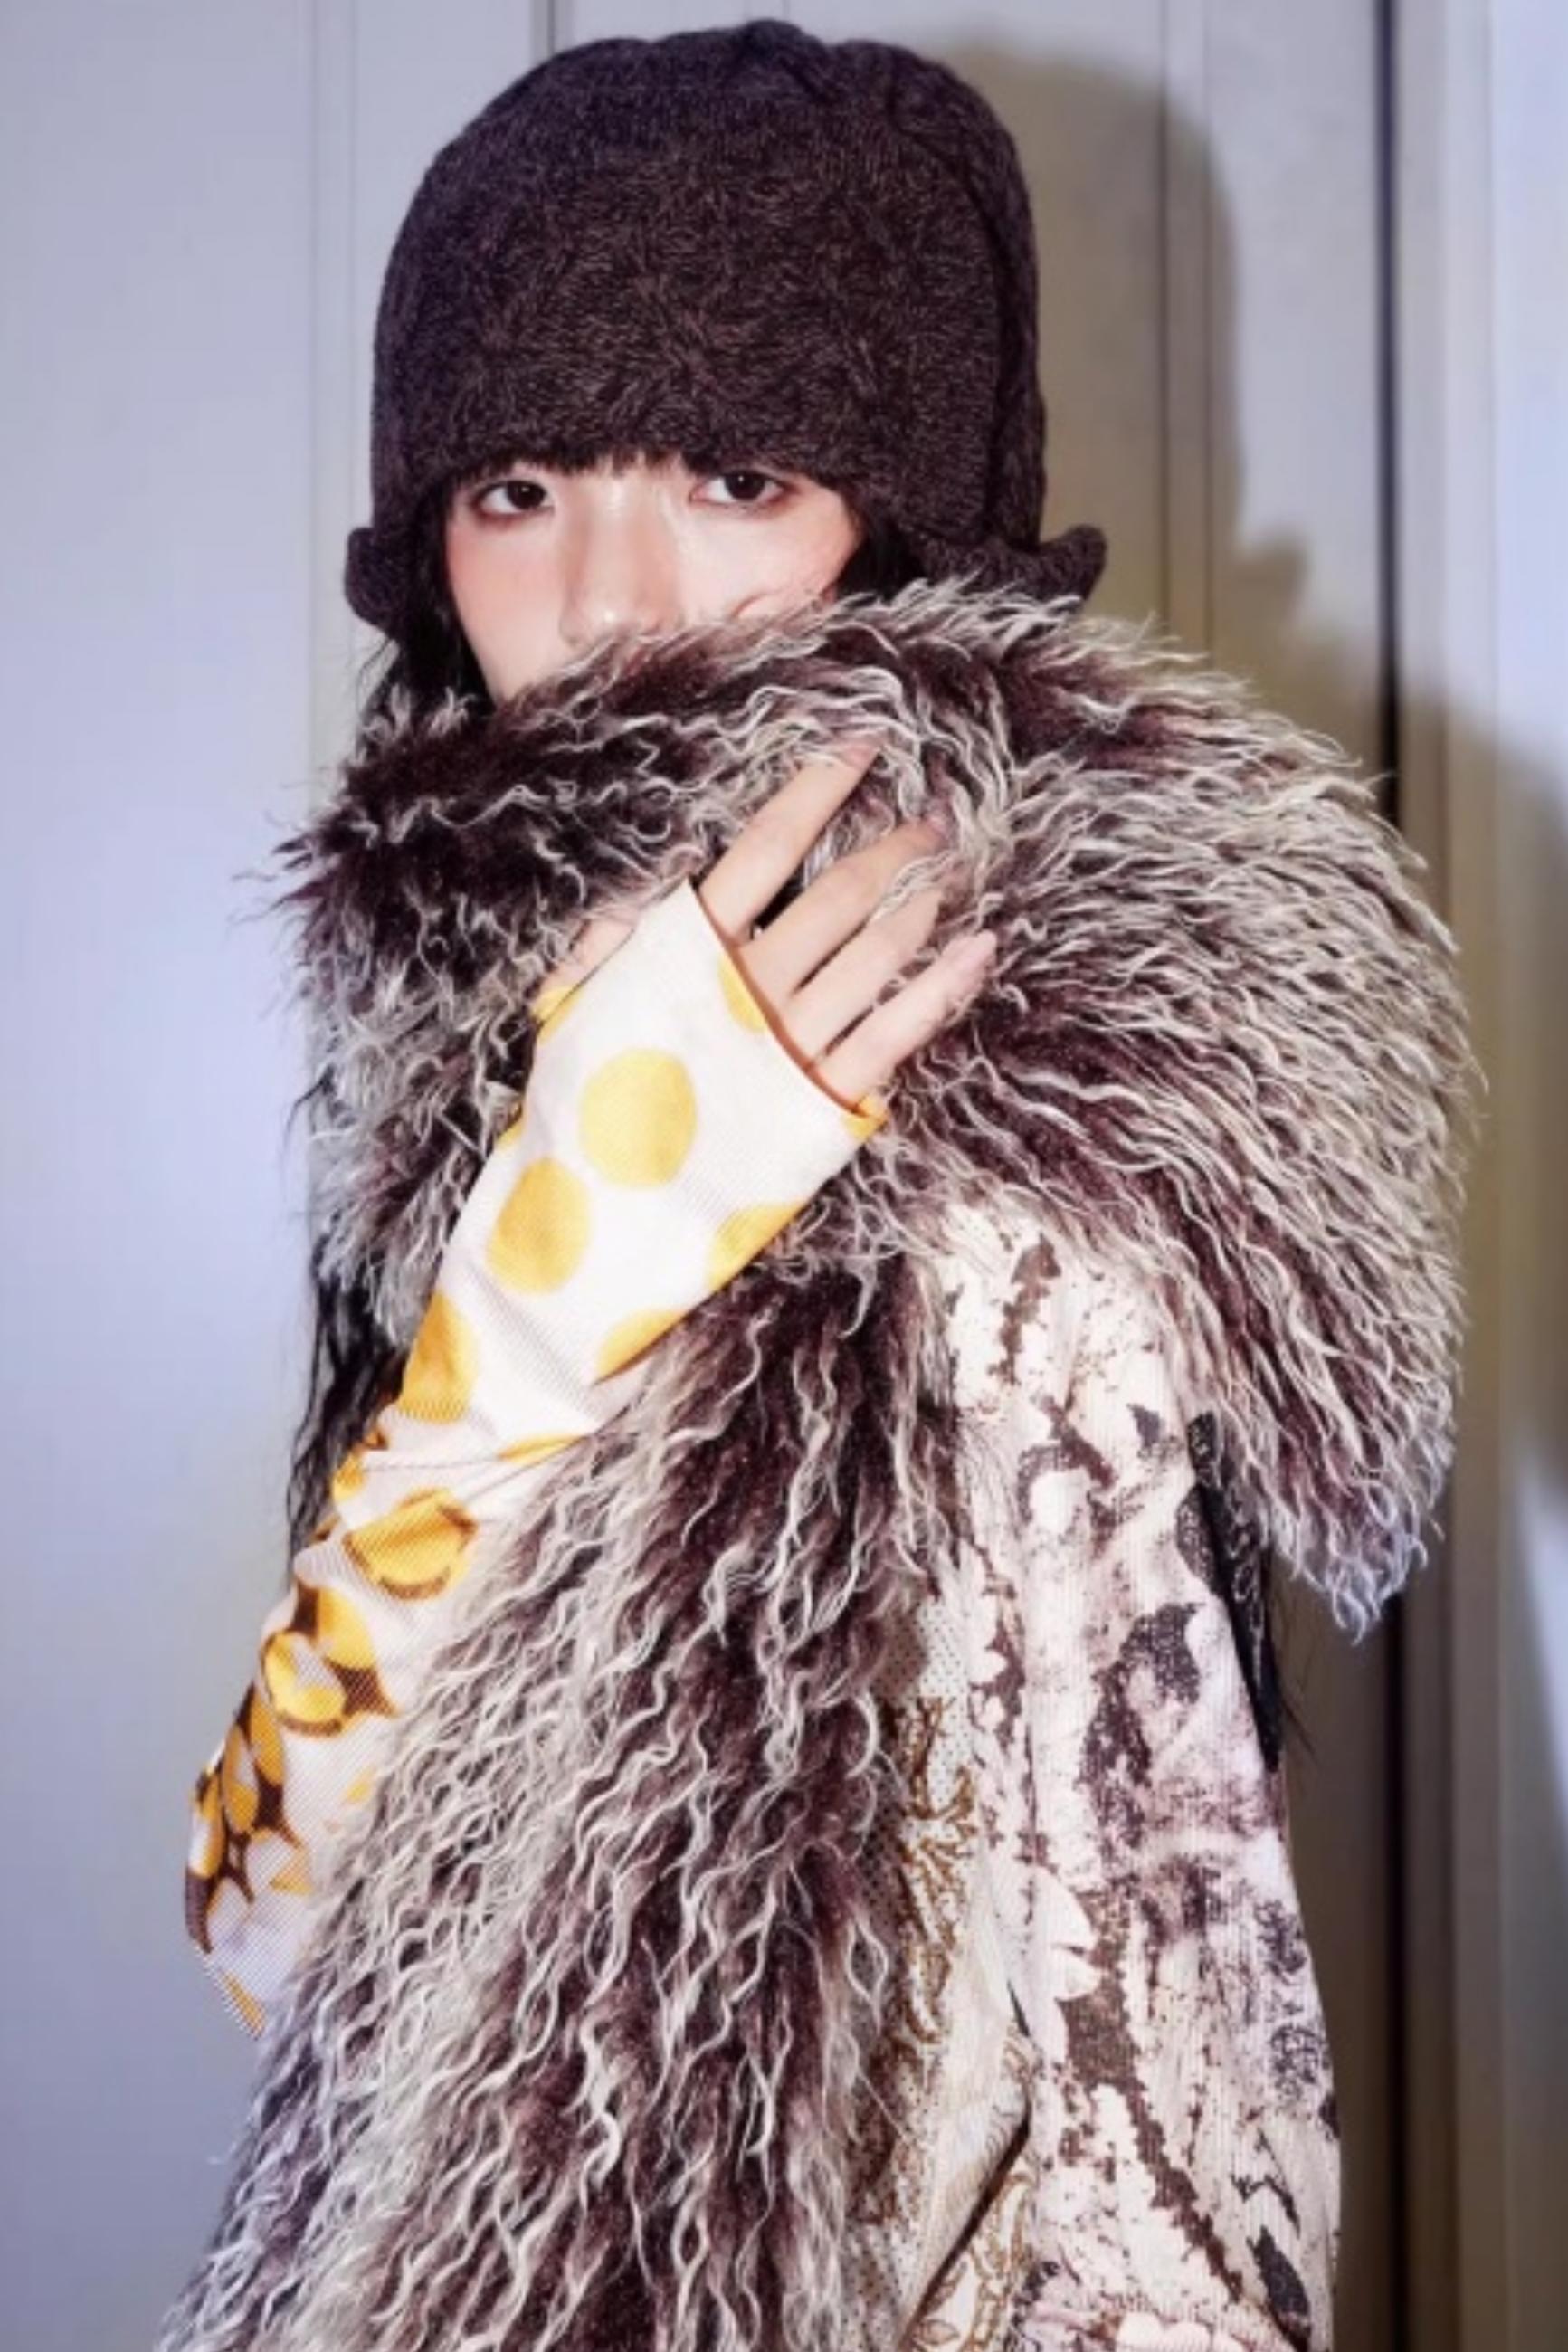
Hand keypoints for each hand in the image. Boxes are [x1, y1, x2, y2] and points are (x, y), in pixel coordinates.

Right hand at [535, 738, 992, 1109]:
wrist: (598, 1224)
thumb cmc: (580, 1112)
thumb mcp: (571, 1013)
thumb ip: (604, 948)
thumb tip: (633, 898)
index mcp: (682, 953)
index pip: (762, 850)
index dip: (814, 793)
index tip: (860, 749)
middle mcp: (744, 990)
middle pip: (836, 897)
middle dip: (891, 851)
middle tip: (932, 820)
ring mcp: (788, 1047)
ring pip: (875, 956)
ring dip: (923, 904)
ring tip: (952, 872)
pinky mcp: (821, 1105)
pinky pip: (898, 1034)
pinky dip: (945, 987)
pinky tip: (982, 950)